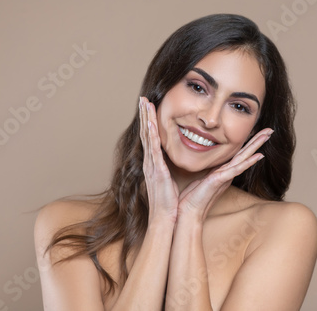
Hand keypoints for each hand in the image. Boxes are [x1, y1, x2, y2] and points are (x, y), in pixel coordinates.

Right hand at [139, 97, 178, 222]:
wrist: (165, 217)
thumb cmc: (169, 202)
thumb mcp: (169, 180)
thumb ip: (168, 168)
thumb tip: (173, 160)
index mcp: (153, 163)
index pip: (150, 138)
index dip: (149, 122)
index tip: (149, 107)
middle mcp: (149, 162)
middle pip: (146, 133)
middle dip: (144, 115)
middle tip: (143, 99)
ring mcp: (152, 165)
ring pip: (147, 137)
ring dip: (146, 119)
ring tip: (144, 104)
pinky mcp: (157, 171)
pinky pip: (153, 150)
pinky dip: (152, 136)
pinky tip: (151, 124)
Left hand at [177, 128, 273, 220]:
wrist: (189, 211)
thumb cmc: (193, 196)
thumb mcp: (200, 178)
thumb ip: (207, 170)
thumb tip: (204, 161)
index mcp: (223, 170)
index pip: (238, 154)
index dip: (248, 142)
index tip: (257, 131)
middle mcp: (227, 172)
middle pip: (245, 153)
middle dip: (257, 141)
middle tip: (270, 130)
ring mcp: (225, 176)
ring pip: (244, 158)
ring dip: (256, 146)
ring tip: (267, 136)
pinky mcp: (220, 180)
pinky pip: (236, 169)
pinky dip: (248, 162)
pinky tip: (259, 155)